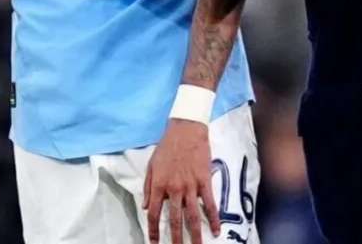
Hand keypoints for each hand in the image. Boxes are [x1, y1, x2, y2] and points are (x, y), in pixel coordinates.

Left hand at [143, 118, 220, 243]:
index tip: (154, 243)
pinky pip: (210, 203)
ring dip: (195, 234)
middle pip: (174, 220)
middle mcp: (174, 189)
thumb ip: (147, 186)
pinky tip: (216, 230)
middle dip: (175, 239)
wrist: (186, 129)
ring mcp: (191, 186)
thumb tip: (144, 207)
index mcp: (159, 185)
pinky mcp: (205, 181)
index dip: (153, 231)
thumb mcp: (151, 165)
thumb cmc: (167, 146)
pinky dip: (214, 218)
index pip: (153, 214)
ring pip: (193, 216)